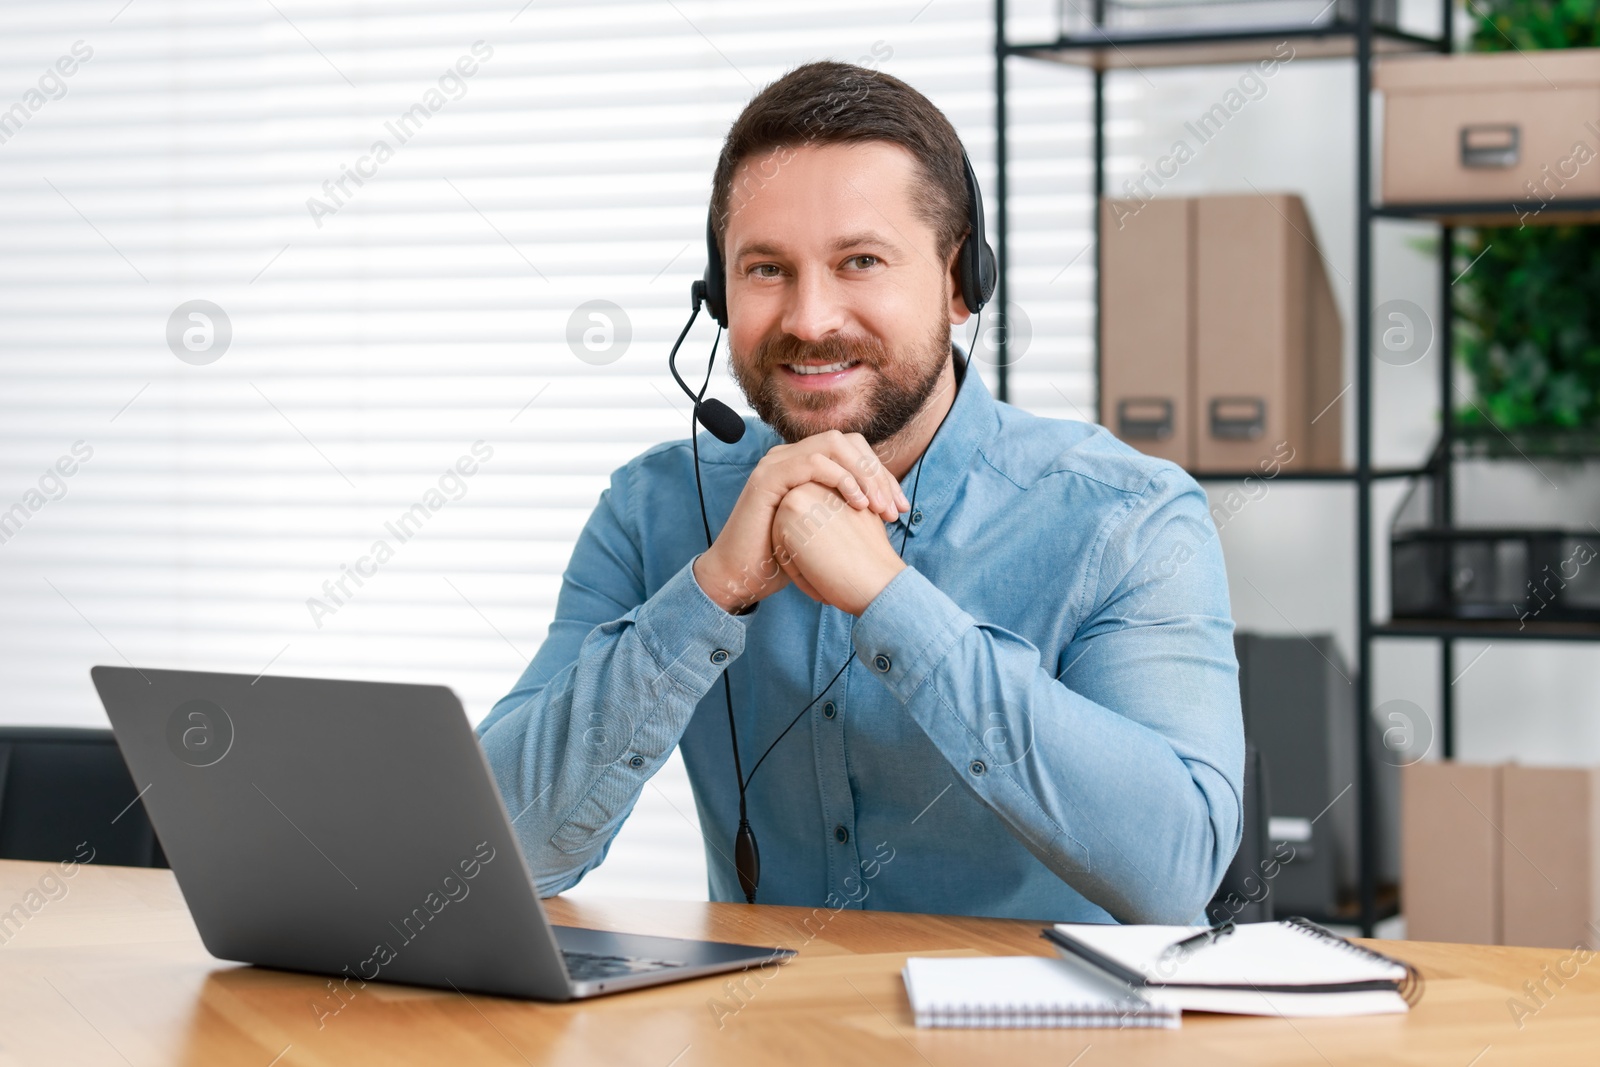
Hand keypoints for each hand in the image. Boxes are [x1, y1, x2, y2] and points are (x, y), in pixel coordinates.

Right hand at [694, 430, 908, 612]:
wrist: (741, 577)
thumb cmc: (782, 560)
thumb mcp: (823, 529)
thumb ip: (844, 508)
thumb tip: (884, 505)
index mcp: (804, 465)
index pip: (853, 451)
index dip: (882, 474)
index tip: (901, 508)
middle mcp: (790, 457)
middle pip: (848, 442)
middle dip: (878, 473)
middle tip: (896, 509)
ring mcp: (776, 463)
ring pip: (834, 445)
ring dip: (865, 474)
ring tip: (880, 508)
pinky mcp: (768, 477)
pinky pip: (812, 463)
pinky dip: (841, 479)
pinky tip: (858, 505)